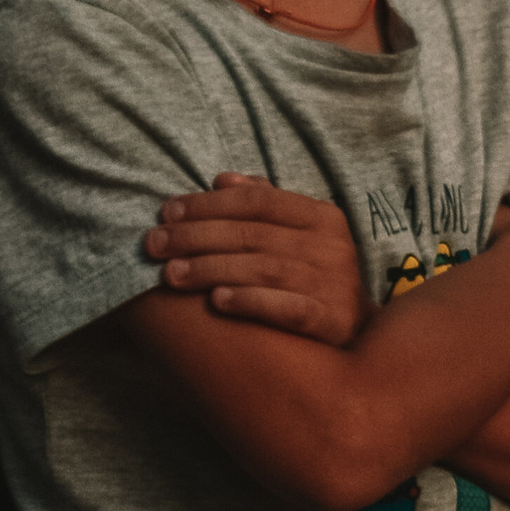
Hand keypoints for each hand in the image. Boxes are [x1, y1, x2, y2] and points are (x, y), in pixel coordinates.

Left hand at [141, 173, 367, 344]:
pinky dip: (251, 302)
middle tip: (153, 244)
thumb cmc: (313, 275)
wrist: (356, 331)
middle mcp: (331, 246)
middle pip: (252, 234)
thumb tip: (221, 179)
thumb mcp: (298, 233)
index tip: (166, 211)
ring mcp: (334, 283)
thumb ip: (263, 204)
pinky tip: (216, 301)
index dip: (208, 205)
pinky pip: (288, 309)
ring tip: (170, 274)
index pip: (257, 201)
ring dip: (211, 269)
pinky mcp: (332, 321)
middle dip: (196, 237)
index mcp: (321, 216)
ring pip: (263, 269)